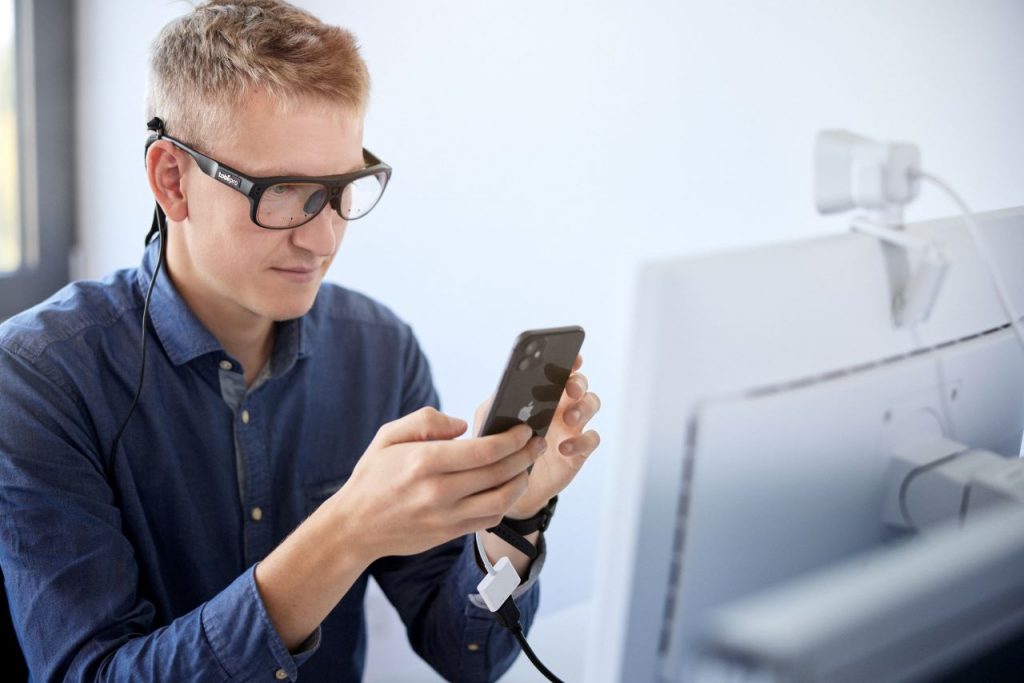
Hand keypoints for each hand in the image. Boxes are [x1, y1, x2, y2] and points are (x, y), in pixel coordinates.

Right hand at [327, 407, 545, 560]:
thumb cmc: (373, 476)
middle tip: (537, 443)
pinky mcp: (449, 533)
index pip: (484, 450)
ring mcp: (445, 516)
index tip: (524, 429)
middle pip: (499, 473)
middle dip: (525, 456)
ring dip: (521, 481)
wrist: (355, 526)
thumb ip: (426, 421)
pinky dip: (505, 503)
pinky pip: (489, 519)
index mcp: (424, 461)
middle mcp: (438, 491)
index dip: (512, 439)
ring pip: (501, 500)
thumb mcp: (388, 436)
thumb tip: (463, 426)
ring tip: (526, 466)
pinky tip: (507, 488)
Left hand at [474, 355, 601, 518]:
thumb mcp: (490, 424)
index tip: (573, 357)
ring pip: (591, 405)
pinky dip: (580, 441)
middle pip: (580, 384)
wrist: (507, 487)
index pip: (559, 370)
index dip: (570, 361)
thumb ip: (493, 405)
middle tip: (569, 387)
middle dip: (578, 382)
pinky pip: (590, 439)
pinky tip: (562, 448)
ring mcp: (572, 428)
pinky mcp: (579, 451)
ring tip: (568, 419)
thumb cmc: (501, 449)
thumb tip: (503, 388)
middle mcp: (561, 406)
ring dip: (582, 408)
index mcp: (542, 395)